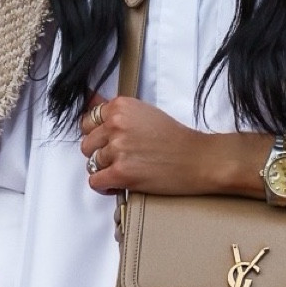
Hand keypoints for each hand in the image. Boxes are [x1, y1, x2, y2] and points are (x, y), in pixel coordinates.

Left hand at [79, 96, 227, 195]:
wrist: (198, 159)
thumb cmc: (176, 138)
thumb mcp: (146, 113)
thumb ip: (118, 112)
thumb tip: (90, 100)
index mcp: (121, 106)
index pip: (89, 120)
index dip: (97, 134)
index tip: (107, 141)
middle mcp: (116, 124)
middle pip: (87, 143)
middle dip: (100, 153)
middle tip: (119, 158)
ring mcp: (117, 149)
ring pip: (91, 163)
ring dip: (105, 170)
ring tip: (125, 170)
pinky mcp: (121, 172)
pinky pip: (95, 182)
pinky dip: (105, 186)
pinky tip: (119, 184)